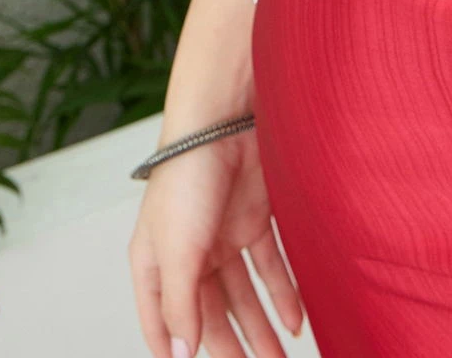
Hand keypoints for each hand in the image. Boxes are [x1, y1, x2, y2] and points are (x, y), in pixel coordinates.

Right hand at [129, 124, 302, 357]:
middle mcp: (189, 252)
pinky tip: (295, 321)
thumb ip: (180, 305)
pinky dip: (283, 294)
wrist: (225, 118)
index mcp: (156, 261)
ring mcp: (224, 235)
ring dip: (261, 328)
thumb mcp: (177, 251)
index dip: (175, 350)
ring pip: (244, 295)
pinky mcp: (255, 217)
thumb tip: (181, 355)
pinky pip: (270, 266)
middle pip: (211, 312)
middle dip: (233, 348)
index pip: (162, 319)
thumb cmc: (188, 177)